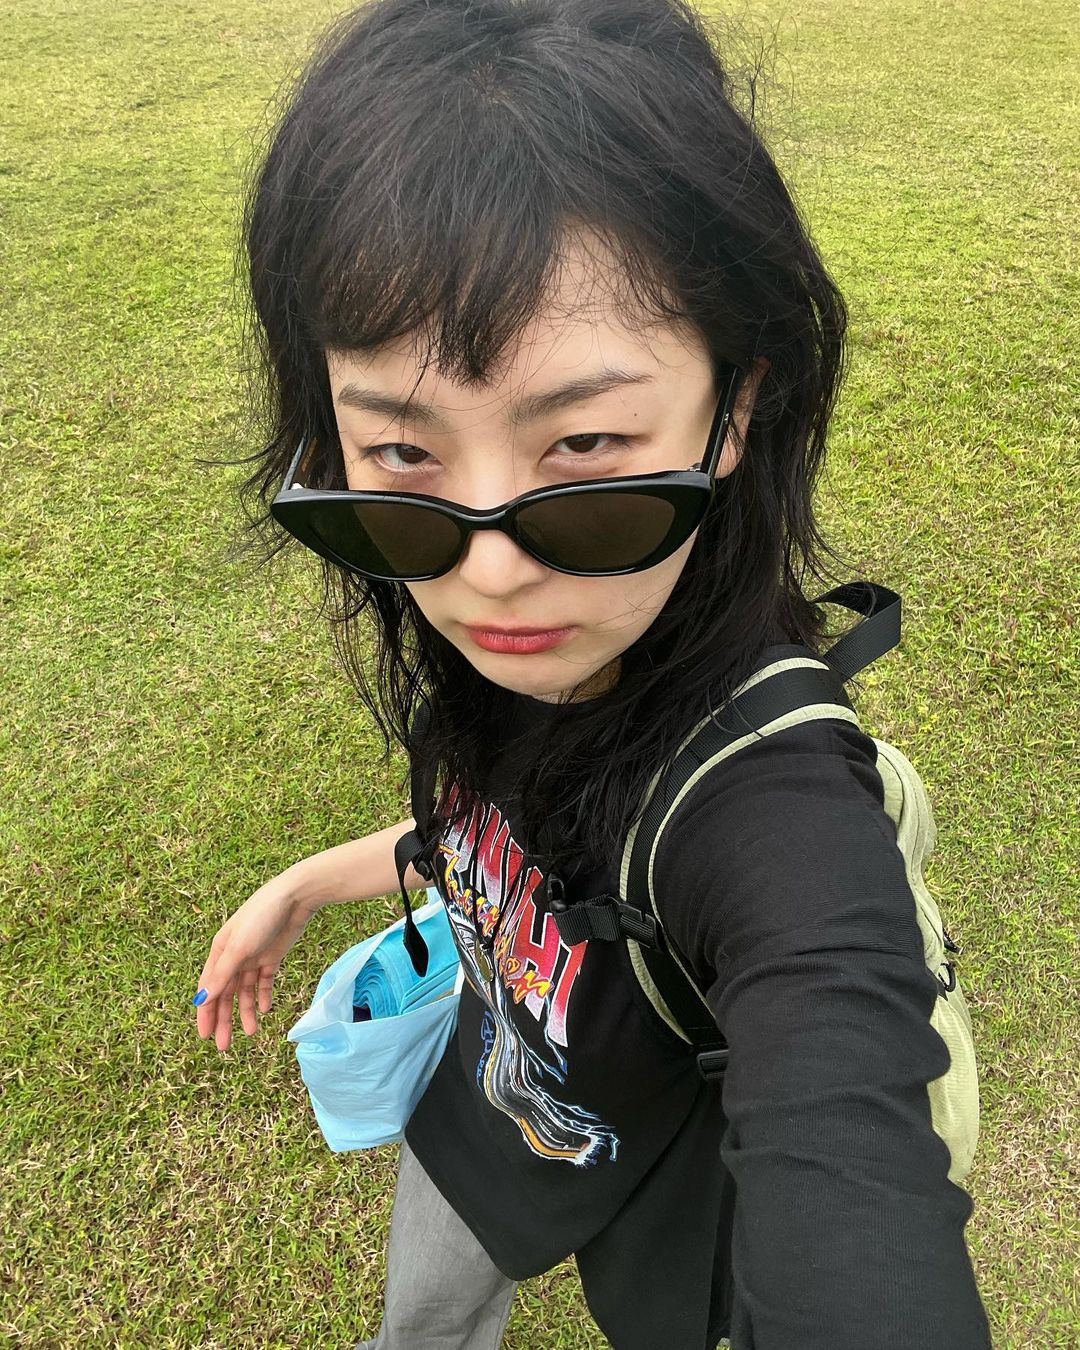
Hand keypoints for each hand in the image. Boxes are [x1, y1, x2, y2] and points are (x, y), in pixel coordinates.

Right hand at [193, 880, 317, 1051]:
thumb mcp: (239, 947)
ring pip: (245, 991)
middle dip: (225, 1019)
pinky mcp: (272, 956)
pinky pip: (264, 982)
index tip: (205, 1036)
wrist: (296, 897)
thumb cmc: (262, 916)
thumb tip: (201, 1000)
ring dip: (246, 1012)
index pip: (209, 988)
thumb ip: (222, 974)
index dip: (205, 1012)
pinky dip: (264, 996)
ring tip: (252, 1032)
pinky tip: (266, 1009)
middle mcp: (234, 956)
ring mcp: (254, 956)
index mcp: (220, 951)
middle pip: (226, 993)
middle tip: (224, 1046)